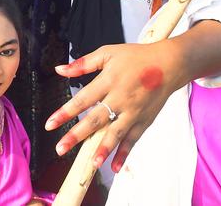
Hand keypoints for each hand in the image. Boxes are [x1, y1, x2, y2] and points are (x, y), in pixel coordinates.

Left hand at [45, 41, 183, 172]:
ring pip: (116, 133)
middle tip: (60, 149)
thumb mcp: (107, 53)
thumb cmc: (137, 56)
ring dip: (103, 149)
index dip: (65, 113)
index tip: (49, 125)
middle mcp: (120, 98)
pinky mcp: (145, 120)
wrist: (170, 64)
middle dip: (77, 135)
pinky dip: (125, 153)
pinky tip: (115, 166)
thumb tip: (59, 70)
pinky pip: (133, 139)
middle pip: (95, 120)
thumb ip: (83, 63)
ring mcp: (134, 111)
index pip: (82, 100)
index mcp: (108, 81)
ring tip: (91, 163)